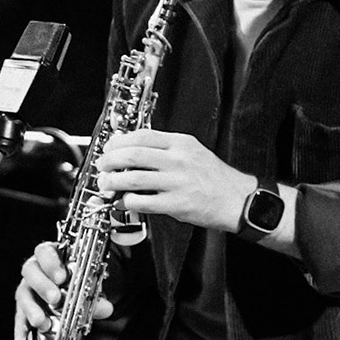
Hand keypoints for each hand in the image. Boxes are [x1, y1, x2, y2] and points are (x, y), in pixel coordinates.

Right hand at [14, 241, 113, 339]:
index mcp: (51, 256)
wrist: (75, 292)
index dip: (51, 263)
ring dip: (32, 309)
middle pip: (30, 271)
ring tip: (43, 323)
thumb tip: (106, 308)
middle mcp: (35, 270)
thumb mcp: (89, 285)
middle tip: (55, 299)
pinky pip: (19, 317)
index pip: (45, 252)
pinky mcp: (24, 307)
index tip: (61, 277)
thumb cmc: (78, 282)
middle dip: (42, 285)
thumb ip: (96, 295)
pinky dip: (20, 329)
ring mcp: (28, 288)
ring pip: (23, 294)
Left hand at [96, 129, 255, 231]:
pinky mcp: (176, 204)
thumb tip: (134, 150)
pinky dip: (127, 201)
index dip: (120, 141)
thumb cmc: (213, 177)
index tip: (109, 147)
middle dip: (110, 160)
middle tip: (103, 165)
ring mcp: (177, 182)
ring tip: (106, 183)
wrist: (236, 199)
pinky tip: (122, 201)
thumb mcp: (193, 152)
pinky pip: (143, 201)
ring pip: (134, 178)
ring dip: (113, 181)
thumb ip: (167, 150)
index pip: (143, 136)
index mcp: (181, 144)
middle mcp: (178, 160)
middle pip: (134, 155)